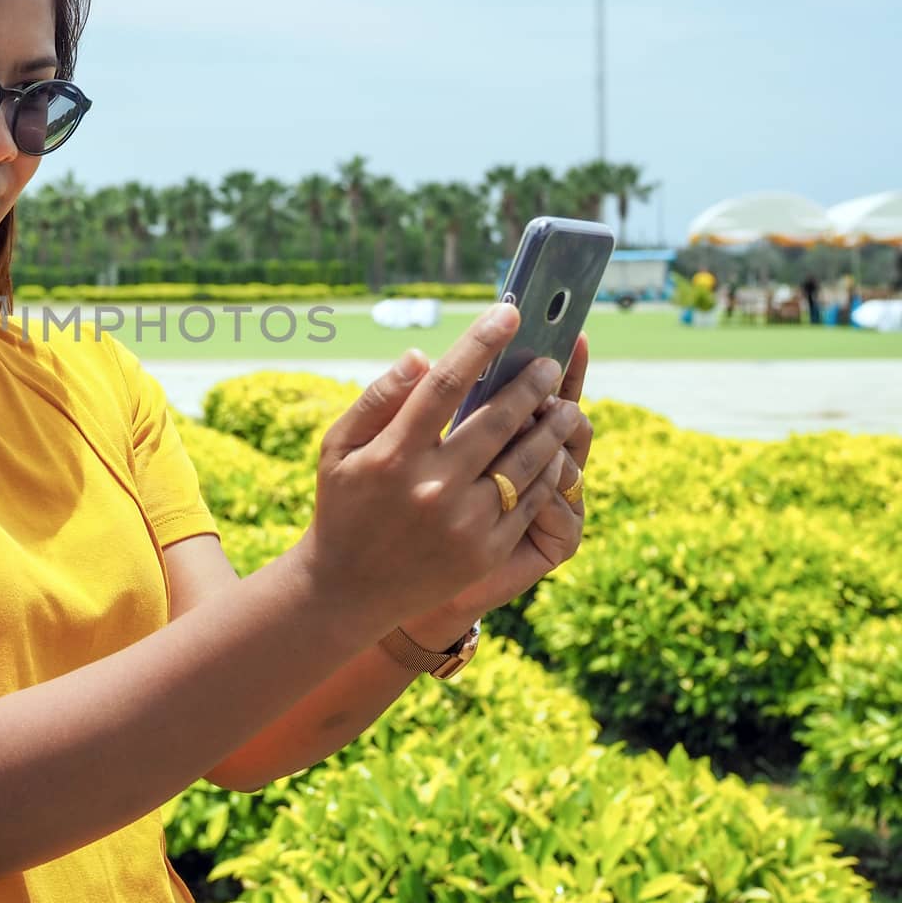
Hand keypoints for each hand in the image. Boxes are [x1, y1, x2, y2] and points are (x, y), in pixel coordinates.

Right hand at [298, 303, 581, 641]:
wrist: (348, 590)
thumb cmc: (344, 505)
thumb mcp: (338, 447)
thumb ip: (378, 399)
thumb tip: (422, 356)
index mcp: (392, 456)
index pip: (444, 385)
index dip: (480, 344)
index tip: (508, 312)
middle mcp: (432, 487)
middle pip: (496, 420)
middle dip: (530, 382)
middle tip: (549, 359)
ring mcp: (464, 522)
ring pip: (523, 461)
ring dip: (550, 425)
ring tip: (565, 402)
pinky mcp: (486, 550)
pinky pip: (529, 500)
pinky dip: (546, 470)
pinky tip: (553, 451)